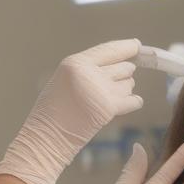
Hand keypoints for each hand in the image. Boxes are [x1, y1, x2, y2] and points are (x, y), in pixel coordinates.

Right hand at [0, 39, 142, 183]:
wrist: (47, 138)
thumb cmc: (54, 110)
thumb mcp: (66, 79)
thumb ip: (90, 68)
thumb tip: (125, 64)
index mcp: (75, 62)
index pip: (109, 49)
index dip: (127, 47)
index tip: (137, 46)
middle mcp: (89, 72)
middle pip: (124, 66)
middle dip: (122, 75)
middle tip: (107, 88)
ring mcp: (101, 90)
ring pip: (129, 84)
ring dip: (124, 91)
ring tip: (104, 100)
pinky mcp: (109, 108)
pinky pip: (134, 101)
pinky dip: (132, 103)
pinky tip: (121, 106)